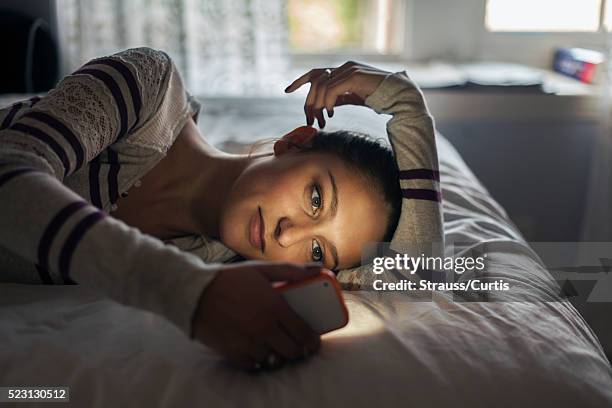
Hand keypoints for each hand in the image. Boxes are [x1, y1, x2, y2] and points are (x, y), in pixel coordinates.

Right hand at [193, 261, 321, 370]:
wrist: (194, 291)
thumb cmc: (230, 279)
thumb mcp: (261, 270)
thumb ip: (291, 271)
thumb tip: (318, 270)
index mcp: (274, 307)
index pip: (303, 332)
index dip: (312, 340)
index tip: (313, 342)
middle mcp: (263, 327)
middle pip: (292, 350)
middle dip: (298, 350)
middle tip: (297, 346)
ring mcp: (248, 342)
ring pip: (274, 360)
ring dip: (278, 354)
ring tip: (276, 346)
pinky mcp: (233, 352)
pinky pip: (254, 365)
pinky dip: (258, 360)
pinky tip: (257, 349)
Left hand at [285, 61, 390, 127]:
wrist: (398, 95)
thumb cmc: (377, 97)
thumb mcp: (352, 98)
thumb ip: (338, 98)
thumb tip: (324, 106)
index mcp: (342, 70)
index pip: (315, 73)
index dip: (300, 80)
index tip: (287, 90)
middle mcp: (343, 67)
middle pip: (315, 82)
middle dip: (309, 104)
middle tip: (309, 121)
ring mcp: (348, 70)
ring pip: (321, 87)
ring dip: (317, 107)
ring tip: (322, 121)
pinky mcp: (353, 77)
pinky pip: (331, 90)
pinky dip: (327, 103)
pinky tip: (329, 114)